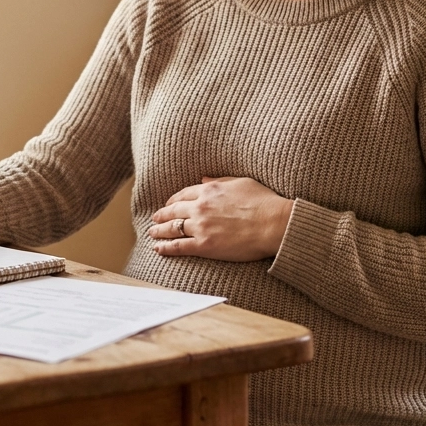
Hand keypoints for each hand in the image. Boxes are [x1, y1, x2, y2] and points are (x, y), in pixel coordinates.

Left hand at [149, 176, 292, 260]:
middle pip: (174, 210)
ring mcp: (201, 226)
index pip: (183, 194)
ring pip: (173, 228)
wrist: (273, 223)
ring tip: (152, 233)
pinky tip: (158, 248)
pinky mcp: (205, 245)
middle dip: (162, 215)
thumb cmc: (263, 201)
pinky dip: (166, 247)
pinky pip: (179, 246)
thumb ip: (219, 180)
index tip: (169, 204)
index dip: (173, 200)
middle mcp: (201, 207)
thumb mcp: (241, 182)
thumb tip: (203, 177)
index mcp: (209, 190)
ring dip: (159, 231)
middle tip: (155, 219)